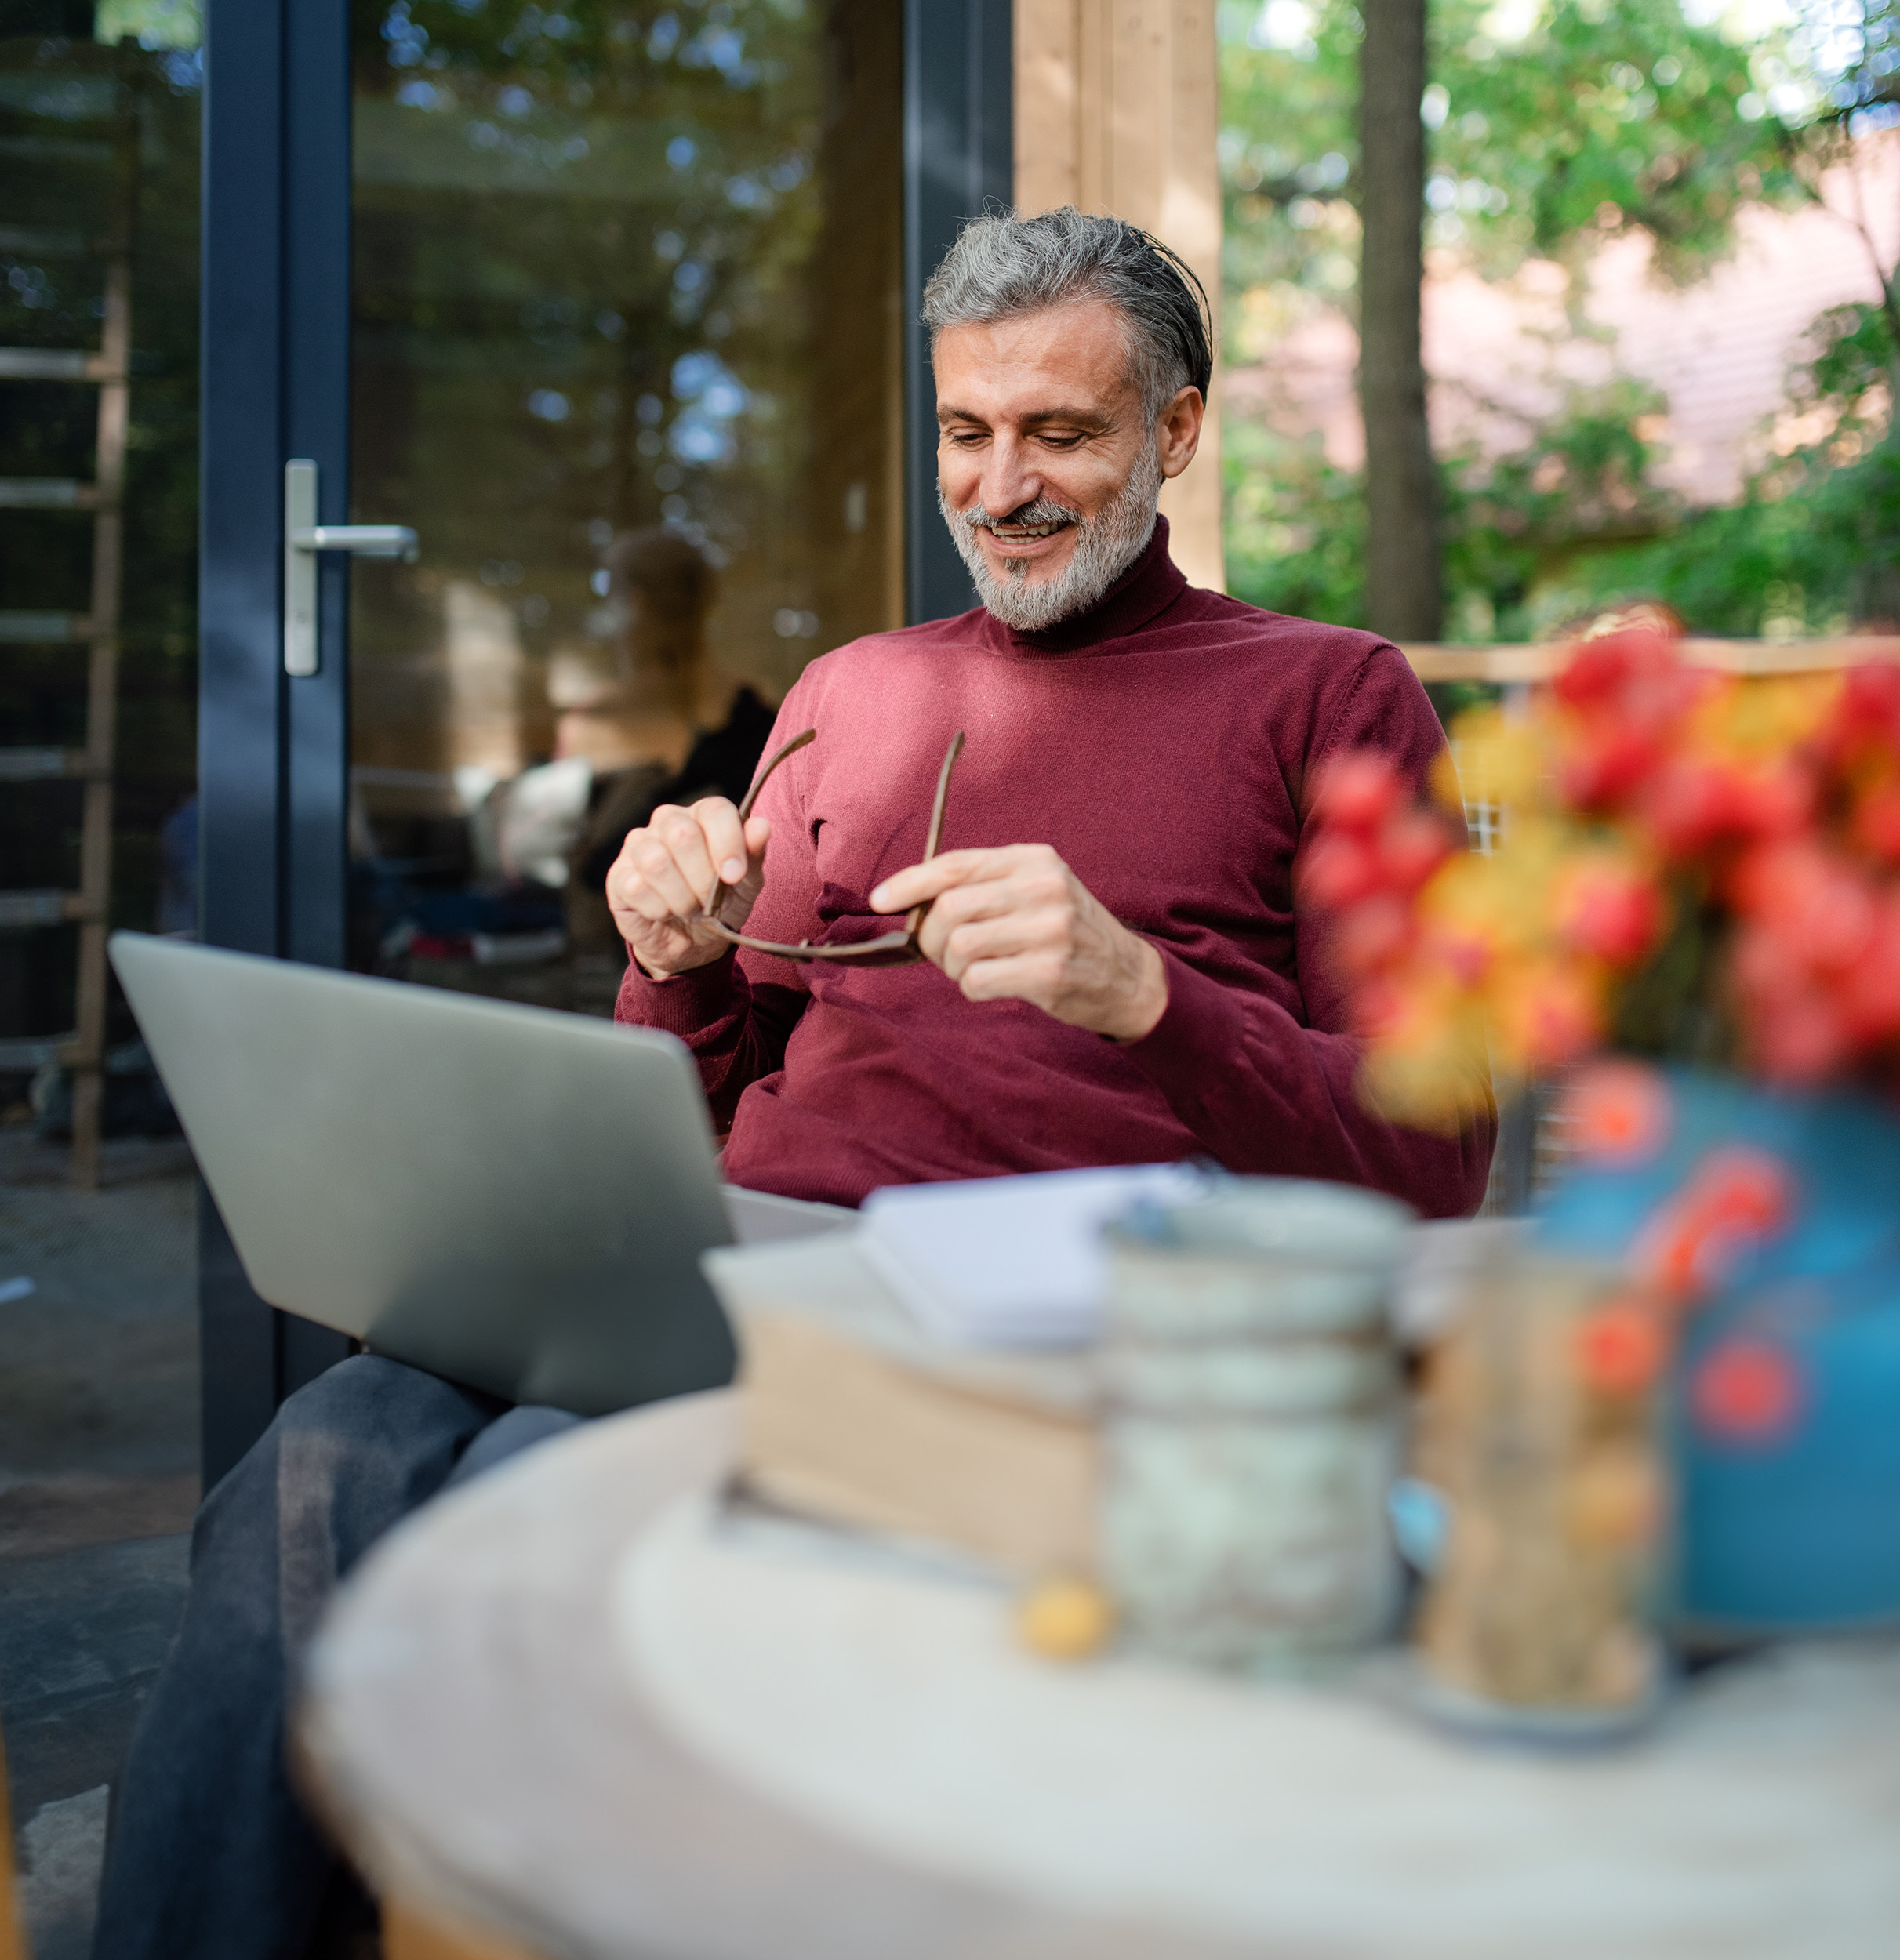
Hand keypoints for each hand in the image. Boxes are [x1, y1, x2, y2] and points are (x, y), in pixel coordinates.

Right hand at [606, 797, 770, 978]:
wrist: (694, 944)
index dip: (728, 843)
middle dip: (703, 879)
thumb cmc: (721, 904)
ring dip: (681, 898)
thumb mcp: (747, 883)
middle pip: (682, 834)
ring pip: (656, 861)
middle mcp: (667, 822)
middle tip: (710, 902)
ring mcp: (638, 846)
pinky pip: (636, 887)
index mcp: (703, 816)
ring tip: (689, 909)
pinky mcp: (618, 875)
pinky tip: (665, 913)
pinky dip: (659, 909)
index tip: (735, 876)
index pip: (714, 810)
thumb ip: (754, 853)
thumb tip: (761, 826)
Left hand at [870, 844, 1167, 1040]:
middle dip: (933, 938)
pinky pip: (977, 981)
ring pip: (960, 947)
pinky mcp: (1050, 973)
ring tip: (973, 969)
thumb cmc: (1065, 932)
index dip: (909, 883)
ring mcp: (1050, 930)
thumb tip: (909, 903)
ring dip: (953, 966)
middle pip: (950, 909)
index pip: (955, 865)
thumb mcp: (1035, 890)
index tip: (880, 901)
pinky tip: (993, 985)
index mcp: (1033, 860)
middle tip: (945, 954)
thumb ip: (982, 887)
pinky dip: (972, 989)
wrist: (1126, 975)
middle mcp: (1044, 888)